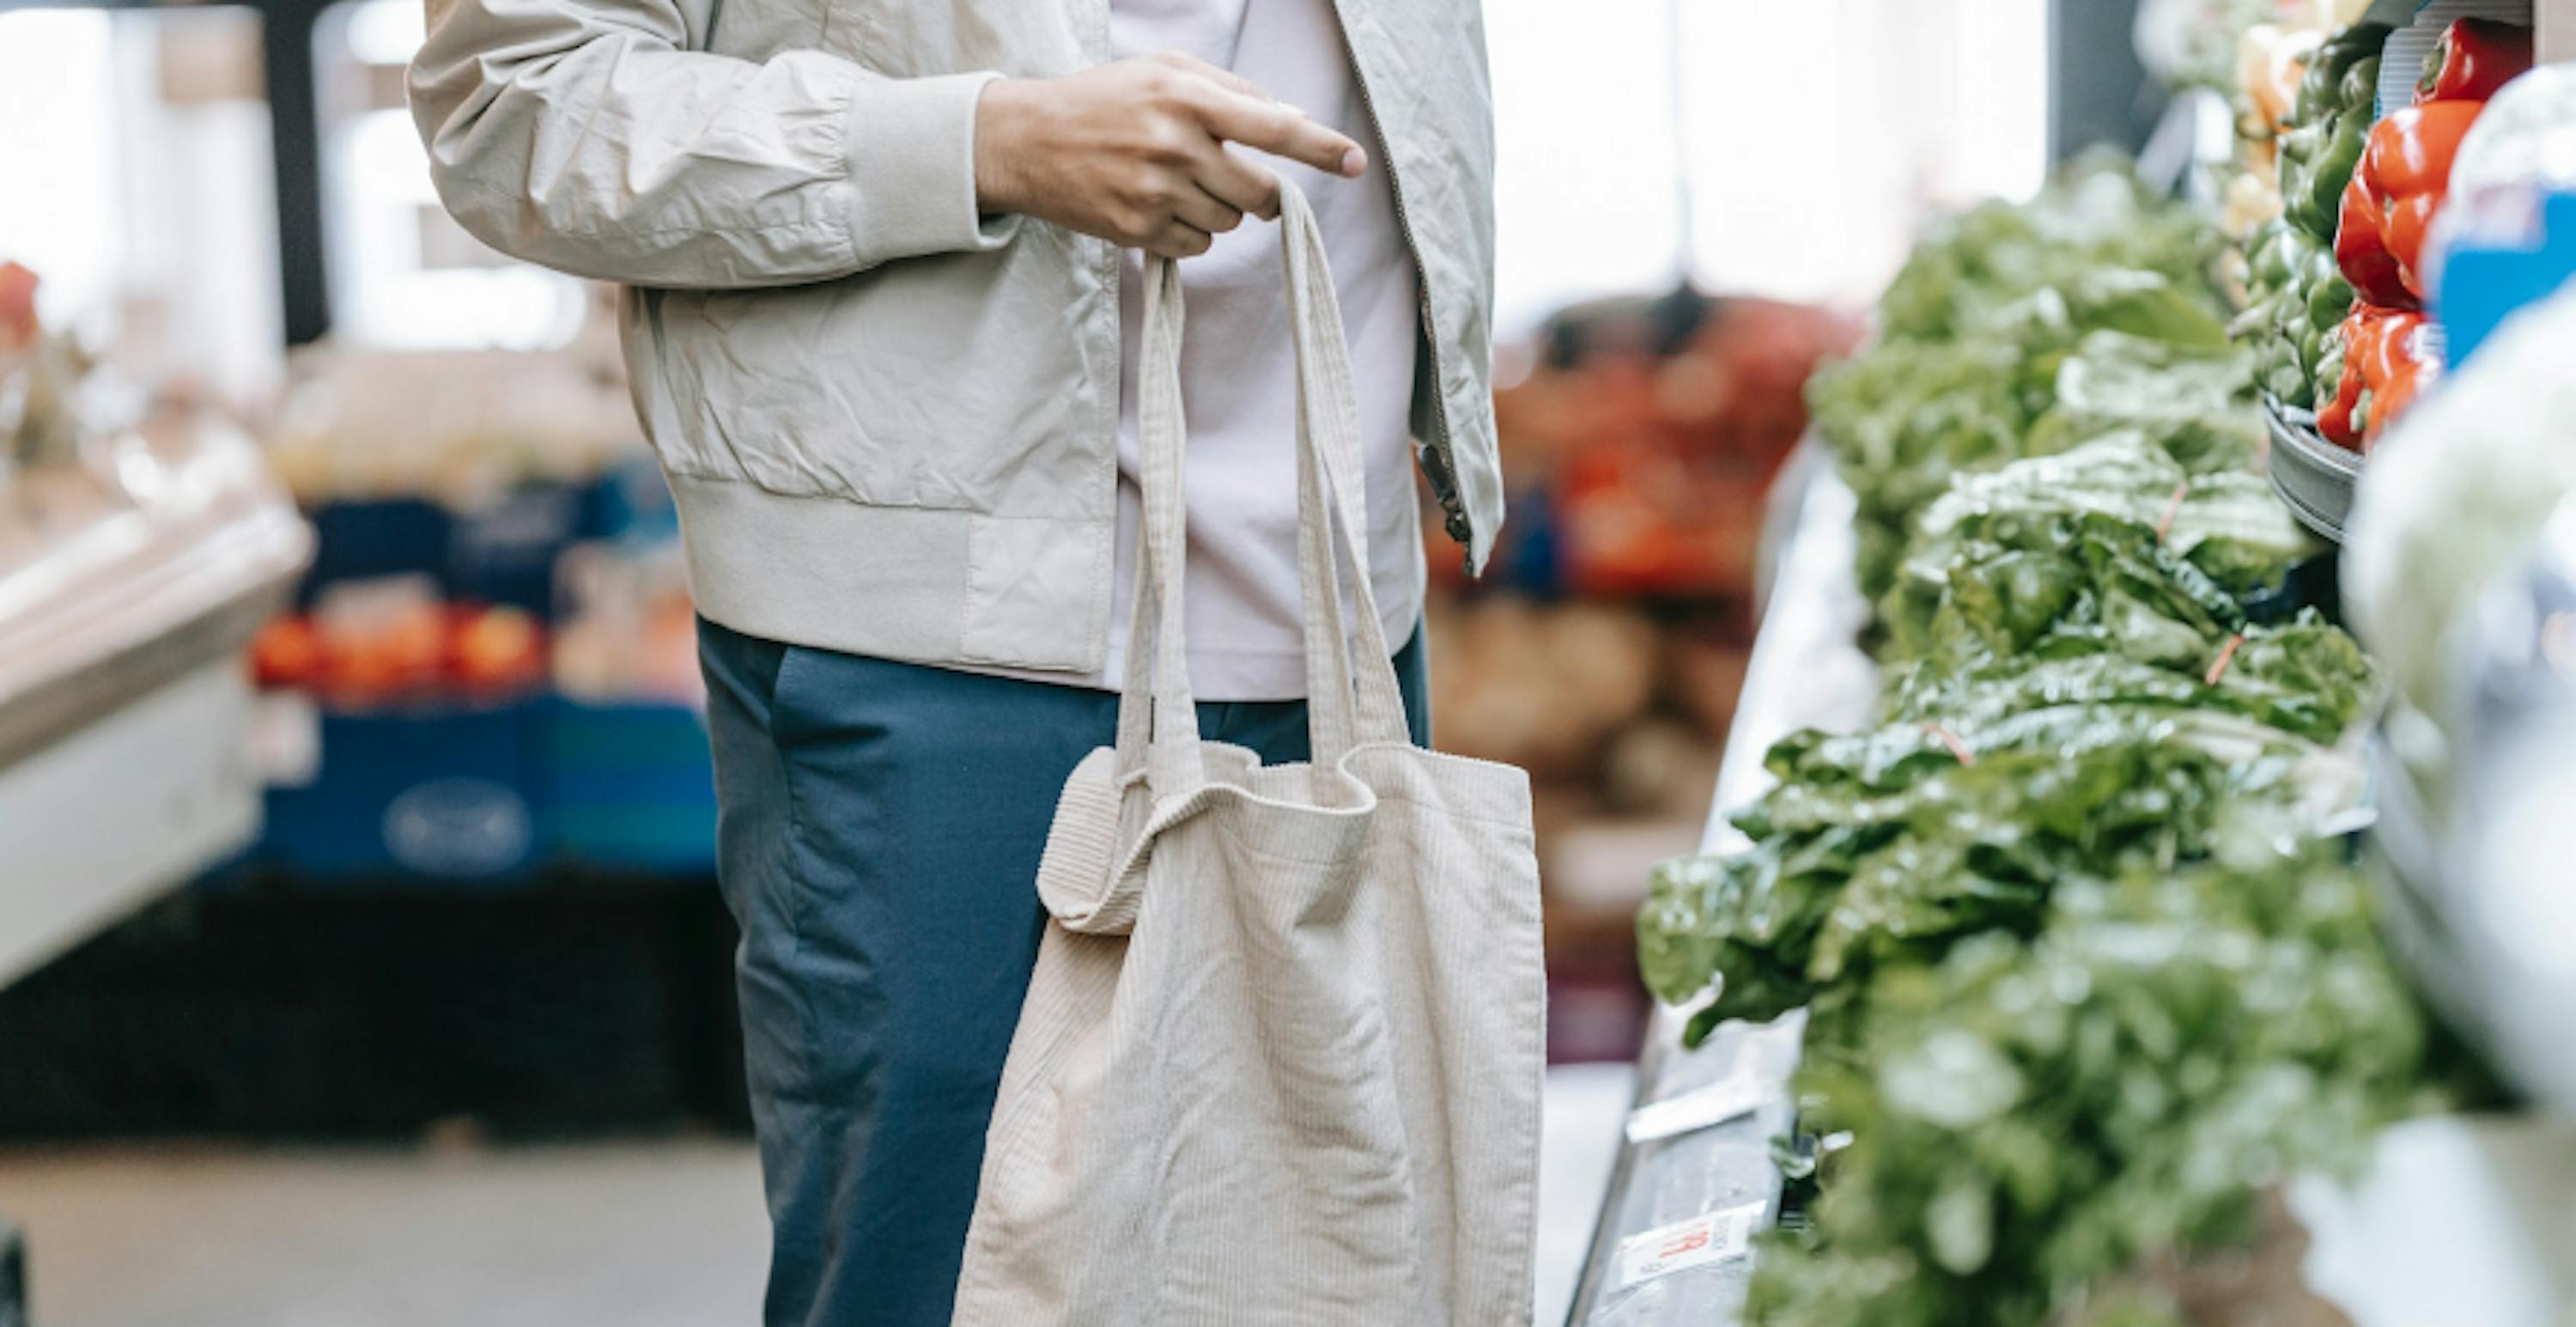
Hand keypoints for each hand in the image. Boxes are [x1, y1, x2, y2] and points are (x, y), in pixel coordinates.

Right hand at [973, 51, 1366, 257]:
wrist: (1025, 140)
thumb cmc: (1103, 100)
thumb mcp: (1164, 70)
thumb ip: (1230, 89)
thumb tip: (1292, 119)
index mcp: (1187, 97)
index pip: (1272, 126)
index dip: (1320, 147)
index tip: (1356, 162)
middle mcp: (1174, 144)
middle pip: (1259, 191)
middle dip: (1263, 193)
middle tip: (1242, 181)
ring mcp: (1155, 192)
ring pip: (1231, 222)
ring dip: (1220, 209)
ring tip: (1178, 184)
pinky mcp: (1136, 230)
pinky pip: (1198, 246)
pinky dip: (1191, 233)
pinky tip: (1158, 208)